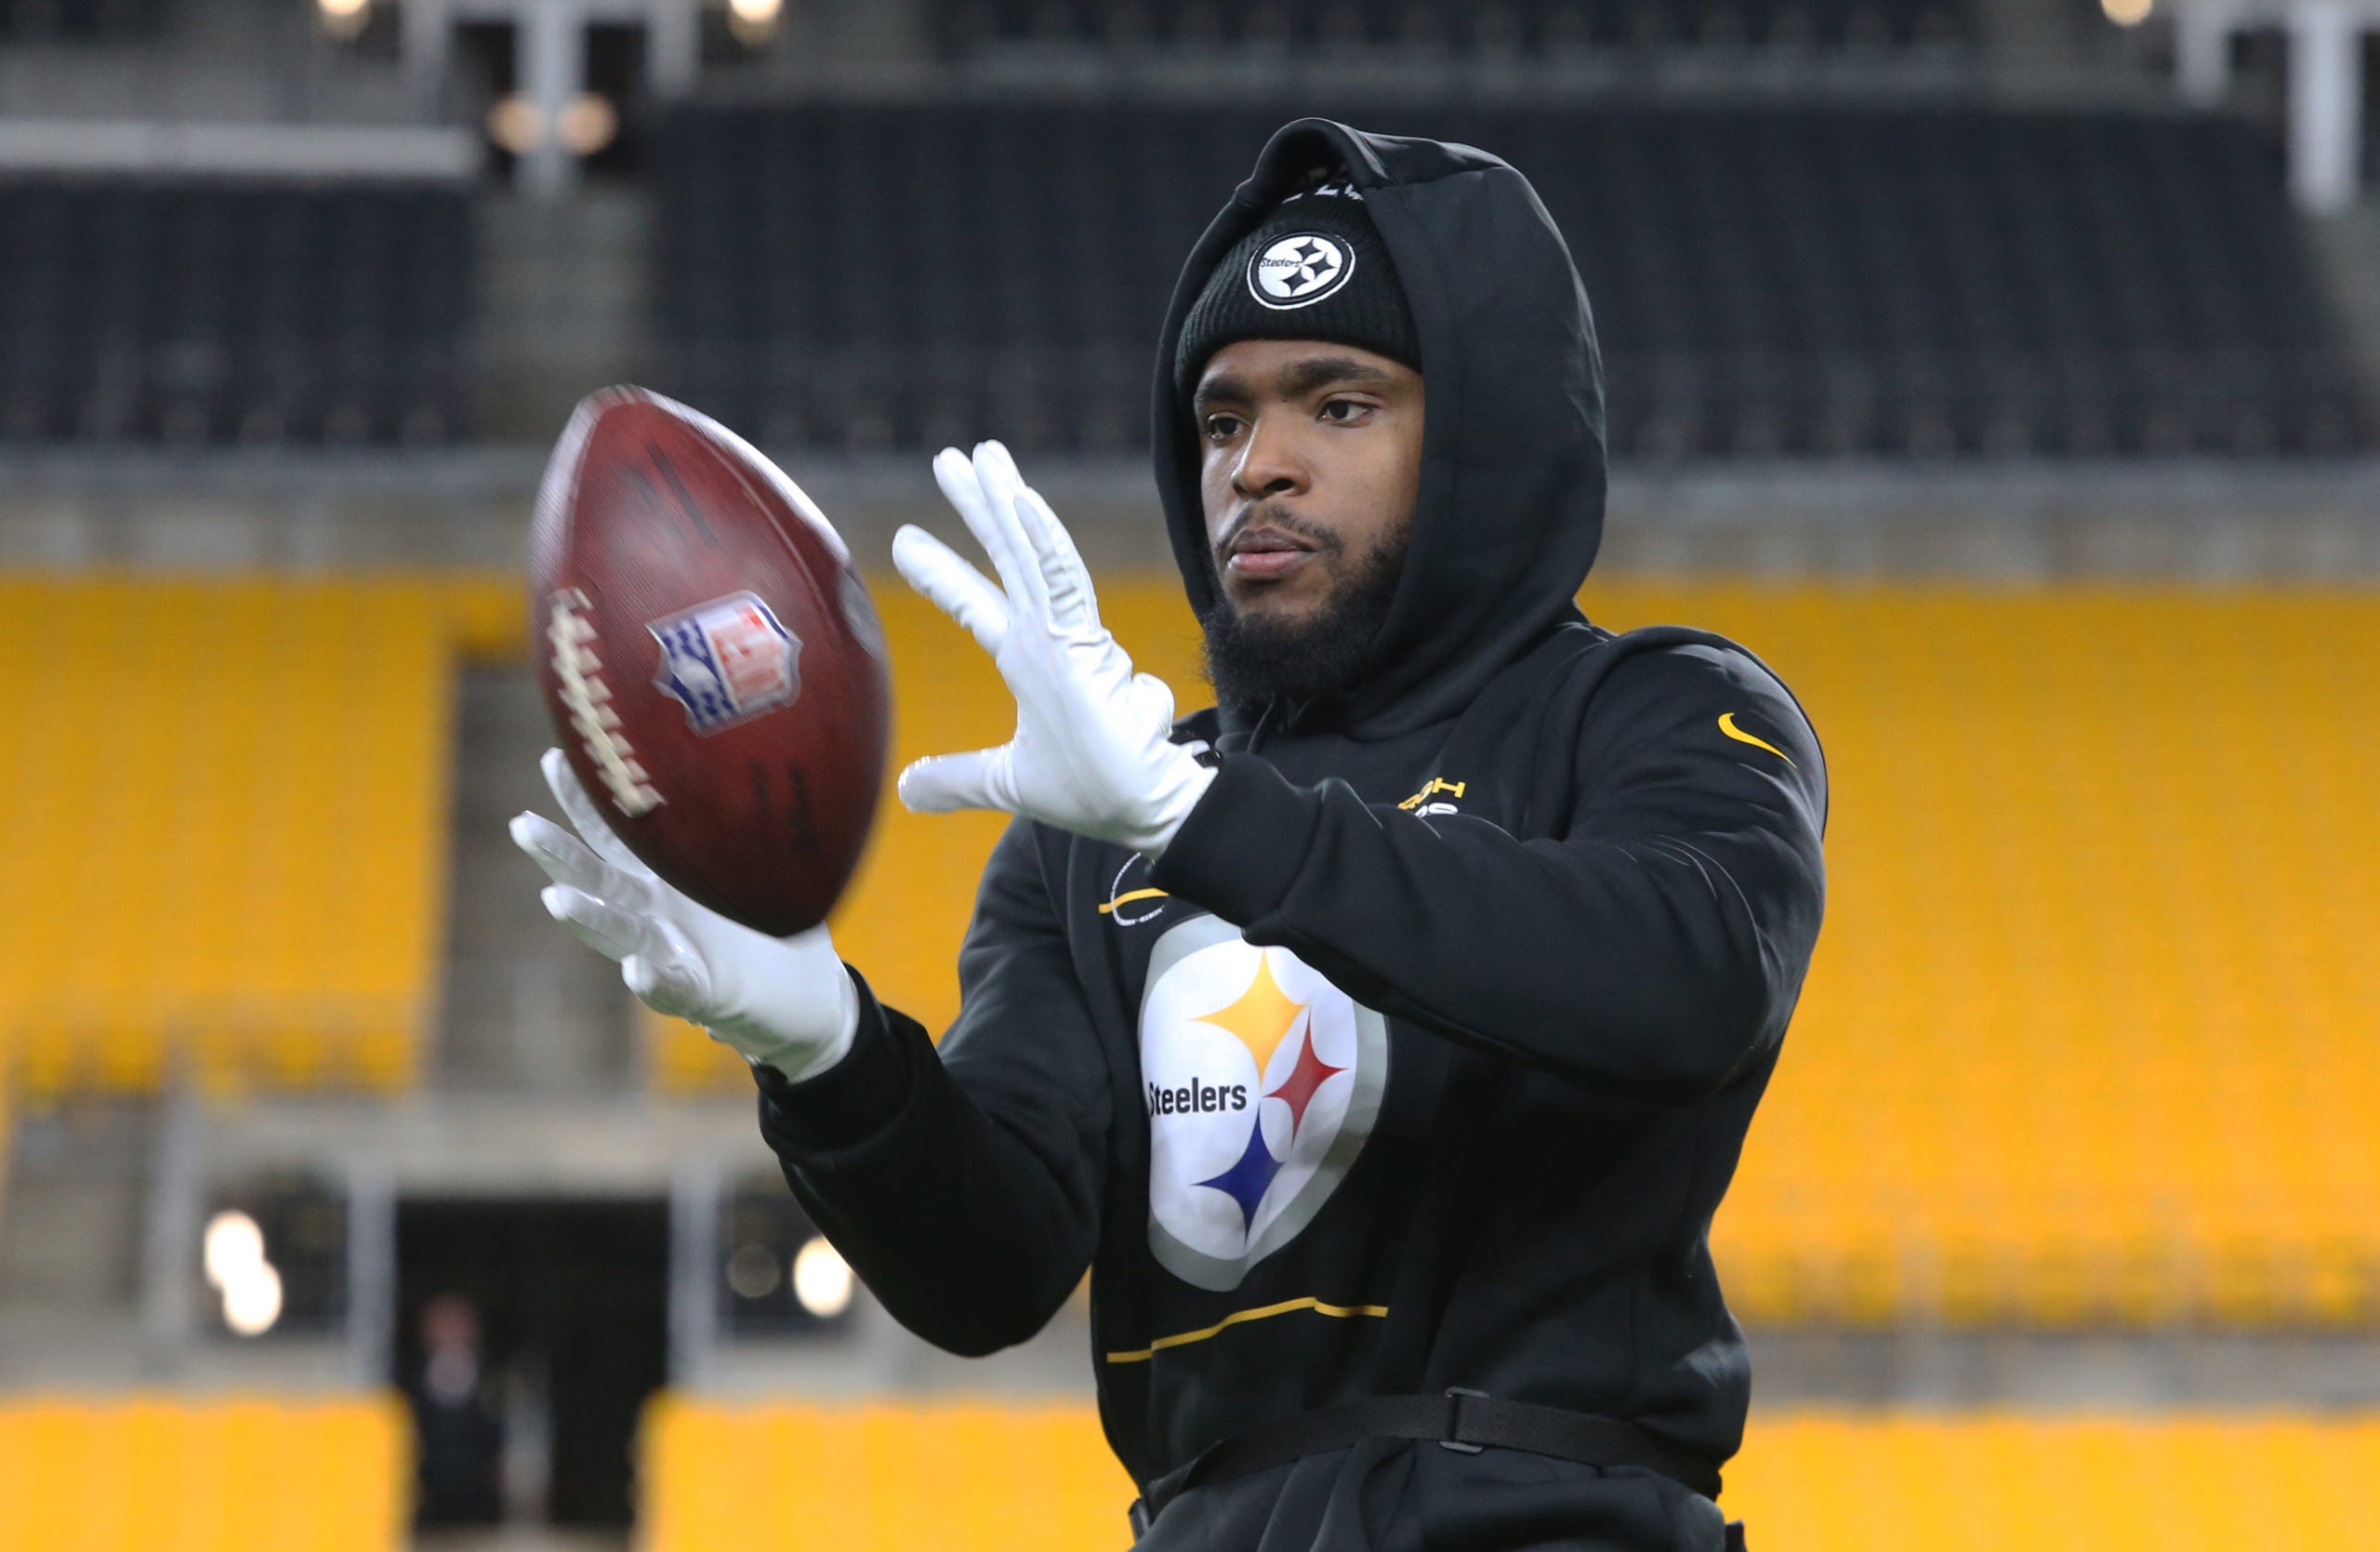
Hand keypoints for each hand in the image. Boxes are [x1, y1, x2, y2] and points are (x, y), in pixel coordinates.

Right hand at [510, 748, 859, 1080]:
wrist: (804, 998)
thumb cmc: (773, 924)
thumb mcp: (764, 865)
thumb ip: (746, 827)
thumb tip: (749, 756)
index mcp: (666, 875)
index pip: (615, 833)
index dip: (585, 800)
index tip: (557, 757)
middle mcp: (656, 911)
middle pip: (598, 877)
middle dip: (559, 853)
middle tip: (522, 826)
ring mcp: (673, 952)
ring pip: (620, 931)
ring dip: (588, 916)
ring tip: (556, 899)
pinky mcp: (702, 994)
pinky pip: (673, 987)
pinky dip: (653, 980)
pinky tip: (638, 969)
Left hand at [892, 441, 1214, 855]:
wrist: (1143, 808)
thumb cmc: (1095, 791)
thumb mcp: (1007, 782)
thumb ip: (958, 779)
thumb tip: (904, 788)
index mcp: (1029, 662)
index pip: (976, 604)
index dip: (942, 573)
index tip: (904, 541)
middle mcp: (1046, 638)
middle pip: (1005, 557)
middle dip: (977, 506)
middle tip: (949, 457)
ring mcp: (1066, 635)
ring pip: (1030, 554)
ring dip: (1005, 501)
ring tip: (983, 454)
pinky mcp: (1086, 642)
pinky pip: (1061, 581)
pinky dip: (1042, 540)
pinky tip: (1021, 500)